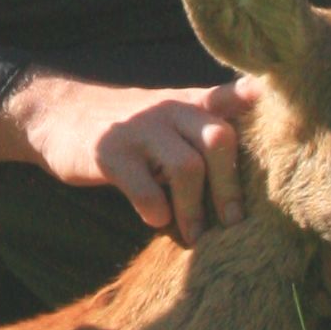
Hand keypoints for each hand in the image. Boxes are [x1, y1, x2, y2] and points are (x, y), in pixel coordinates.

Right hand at [0, 72, 255, 244]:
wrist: (55, 114)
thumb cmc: (126, 127)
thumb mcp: (166, 115)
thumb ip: (205, 129)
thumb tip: (250, 178)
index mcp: (187, 102)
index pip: (229, 96)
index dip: (255, 99)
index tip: (275, 103)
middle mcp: (168, 109)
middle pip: (219, 139)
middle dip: (230, 186)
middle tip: (233, 221)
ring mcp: (138, 128)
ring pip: (188, 167)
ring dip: (196, 210)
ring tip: (194, 233)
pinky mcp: (109, 152)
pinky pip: (145, 188)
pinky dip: (156, 211)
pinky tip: (154, 219)